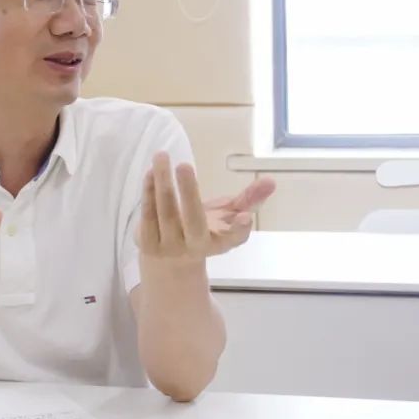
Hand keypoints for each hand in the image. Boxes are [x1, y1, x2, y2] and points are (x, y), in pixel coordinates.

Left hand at [138, 152, 275, 262]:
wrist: (171, 263)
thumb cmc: (205, 231)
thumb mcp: (229, 217)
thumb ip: (250, 199)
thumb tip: (271, 181)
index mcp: (220, 242)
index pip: (234, 238)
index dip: (240, 229)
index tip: (246, 216)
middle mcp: (195, 247)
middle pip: (193, 220)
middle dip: (189, 193)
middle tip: (185, 165)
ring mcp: (169, 246)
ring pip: (166, 213)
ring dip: (163, 182)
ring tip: (162, 155)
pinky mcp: (147, 243)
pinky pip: (148, 214)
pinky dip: (149, 192)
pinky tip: (151, 171)